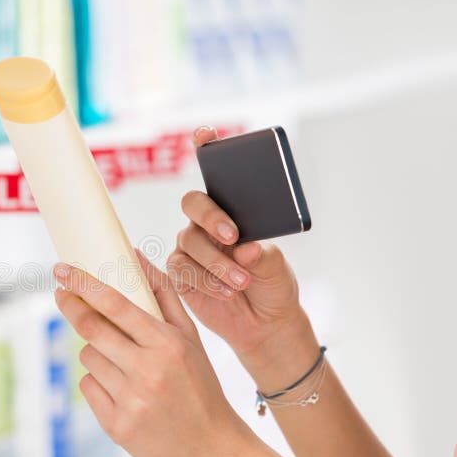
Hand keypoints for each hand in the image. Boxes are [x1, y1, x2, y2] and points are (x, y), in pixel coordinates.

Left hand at [52, 251, 253, 456]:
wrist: (210, 447)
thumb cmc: (199, 384)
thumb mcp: (190, 338)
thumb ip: (163, 295)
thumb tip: (137, 256)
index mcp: (166, 344)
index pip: (115, 304)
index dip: (83, 284)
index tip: (62, 270)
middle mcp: (147, 370)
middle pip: (91, 328)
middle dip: (71, 306)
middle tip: (61, 295)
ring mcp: (130, 400)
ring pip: (88, 358)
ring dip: (95, 352)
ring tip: (121, 364)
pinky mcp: (116, 425)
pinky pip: (88, 387)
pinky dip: (98, 382)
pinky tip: (123, 391)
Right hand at [169, 126, 319, 390]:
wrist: (265, 323)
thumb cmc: (272, 284)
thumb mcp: (276, 265)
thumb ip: (260, 252)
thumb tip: (244, 246)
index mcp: (233, 208)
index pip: (215, 170)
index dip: (206, 147)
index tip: (205, 133)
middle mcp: (207, 222)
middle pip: (193, 203)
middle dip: (211, 216)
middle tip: (233, 234)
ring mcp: (191, 247)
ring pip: (190, 242)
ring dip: (217, 262)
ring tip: (242, 280)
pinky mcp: (181, 273)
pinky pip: (184, 268)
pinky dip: (207, 280)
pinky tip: (227, 290)